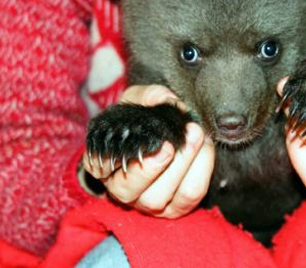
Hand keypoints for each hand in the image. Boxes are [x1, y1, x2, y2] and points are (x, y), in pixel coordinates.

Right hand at [82, 85, 214, 217]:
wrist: (165, 131)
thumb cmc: (143, 118)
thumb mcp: (140, 99)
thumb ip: (149, 96)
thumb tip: (168, 99)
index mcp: (102, 164)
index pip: (99, 169)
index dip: (117, 159)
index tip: (147, 142)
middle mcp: (121, 189)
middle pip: (131, 189)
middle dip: (158, 164)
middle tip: (179, 137)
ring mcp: (148, 203)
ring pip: (162, 197)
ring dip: (184, 165)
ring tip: (197, 135)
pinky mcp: (175, 208)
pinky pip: (189, 196)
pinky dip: (201, 170)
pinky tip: (205, 147)